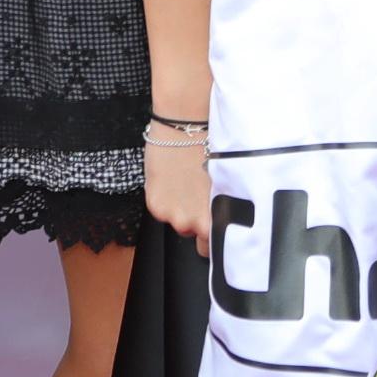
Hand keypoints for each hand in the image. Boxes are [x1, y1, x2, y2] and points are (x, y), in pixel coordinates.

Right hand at [145, 134, 211, 252]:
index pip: (211, 245)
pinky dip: (166, 201)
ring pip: (177, 222)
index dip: (213, 237)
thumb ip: (217, 208)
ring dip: (180, 210)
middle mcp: (192, 223)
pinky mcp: (155, 205)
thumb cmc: (209, 151)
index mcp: (214, 218)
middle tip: (199, 199)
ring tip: (186, 186)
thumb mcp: (221, 185)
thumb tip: (217, 218)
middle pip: (193, 234)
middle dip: (196, 222)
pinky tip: (172, 182)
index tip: (214, 229)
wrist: (184, 130)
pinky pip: (162, 211)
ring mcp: (171, 215)